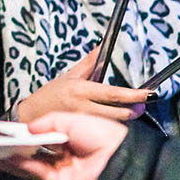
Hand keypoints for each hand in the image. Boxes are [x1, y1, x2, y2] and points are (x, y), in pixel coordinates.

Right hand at [0, 112, 128, 179]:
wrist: (116, 158)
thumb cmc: (104, 136)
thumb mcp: (72, 119)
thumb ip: (47, 122)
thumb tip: (28, 127)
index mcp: (72, 140)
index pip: (44, 137)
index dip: (26, 133)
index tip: (10, 129)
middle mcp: (65, 157)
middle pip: (34, 152)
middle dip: (15, 146)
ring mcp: (61, 171)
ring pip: (30, 163)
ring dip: (11, 156)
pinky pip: (34, 172)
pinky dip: (18, 165)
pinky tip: (5, 156)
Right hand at [14, 47, 147, 123]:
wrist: (30, 115)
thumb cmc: (50, 95)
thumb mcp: (69, 76)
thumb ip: (89, 62)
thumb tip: (101, 46)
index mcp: (80, 90)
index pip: (113, 93)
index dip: (134, 95)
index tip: (149, 94)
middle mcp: (82, 107)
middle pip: (118, 113)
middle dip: (133, 110)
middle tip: (140, 105)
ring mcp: (82, 123)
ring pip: (113, 124)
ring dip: (123, 118)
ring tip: (125, 111)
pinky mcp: (81, 134)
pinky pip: (103, 132)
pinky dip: (111, 127)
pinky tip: (110, 122)